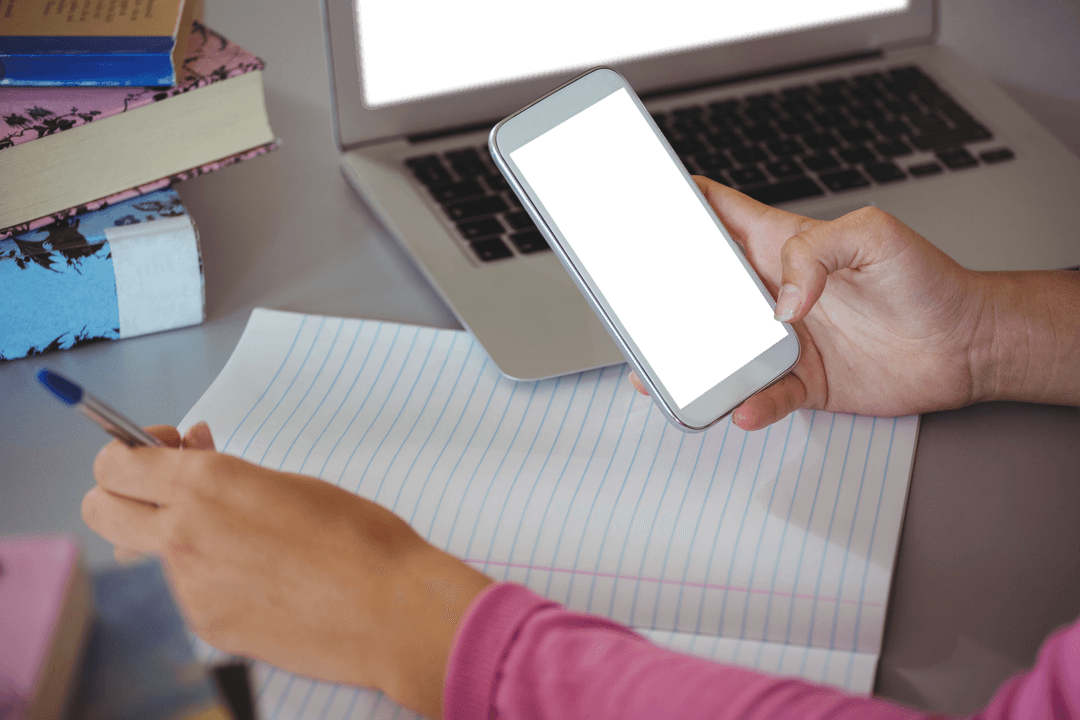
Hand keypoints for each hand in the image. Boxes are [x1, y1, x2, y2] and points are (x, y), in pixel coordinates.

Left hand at [84, 424, 491, 718]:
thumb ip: (226, 473)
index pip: (114, 462)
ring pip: (140, 553)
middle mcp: (184, 534)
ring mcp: (189, 587)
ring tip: (225, 535)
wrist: (391, 608)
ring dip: (163, 536)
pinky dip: (205, 578)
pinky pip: (182, 592)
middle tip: (167, 488)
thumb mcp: (288, 484)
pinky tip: (258, 578)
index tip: (161, 450)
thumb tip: (190, 460)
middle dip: (121, 492)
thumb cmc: (358, 537)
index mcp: (208, 484)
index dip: (130, 451)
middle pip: (99, 506)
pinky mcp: (206, 626)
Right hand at [632, 177, 992, 429]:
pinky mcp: (799, 381)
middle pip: (697, 290)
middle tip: (629, 309)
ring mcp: (779, 338)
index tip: (636, 203)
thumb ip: (817, 253)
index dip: (673, 204)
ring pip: (715, 350)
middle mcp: (770, 291)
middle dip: (658, 297)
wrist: (966, 346)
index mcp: (779, 245)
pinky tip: (743, 407)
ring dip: (686, 363)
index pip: (713, 214)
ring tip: (662, 376)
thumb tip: (780, 302)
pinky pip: (760, 396)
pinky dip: (747, 405)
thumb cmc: (927, 281)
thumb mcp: (875, 237)